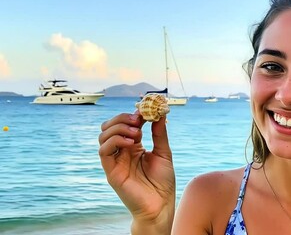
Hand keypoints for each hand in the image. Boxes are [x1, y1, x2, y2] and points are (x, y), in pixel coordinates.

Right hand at [98, 113, 174, 233]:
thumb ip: (159, 134)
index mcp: (133, 146)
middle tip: (138, 119)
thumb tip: (160, 113)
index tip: (146, 110)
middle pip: (110, 126)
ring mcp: (115, 161)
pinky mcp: (111, 171)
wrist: (160, 204)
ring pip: (103, 135)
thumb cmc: (163, 181)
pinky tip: (131, 143)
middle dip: (122, 118)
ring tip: (136, 133)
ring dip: (119, 128)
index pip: (125, 124)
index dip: (133, 114)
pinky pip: (103, 151)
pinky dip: (115, 141)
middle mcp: (121, 151)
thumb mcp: (164, 153)